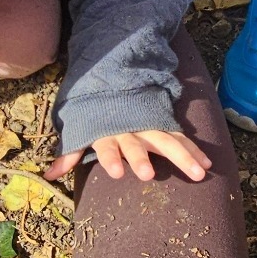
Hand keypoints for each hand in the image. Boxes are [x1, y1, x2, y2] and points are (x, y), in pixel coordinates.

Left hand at [45, 129, 211, 182]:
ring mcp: (149, 127)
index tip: (117, 172)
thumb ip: (70, 154)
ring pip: (167, 142)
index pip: (107, 147)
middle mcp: (130, 130)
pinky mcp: (165, 125)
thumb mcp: (81, 130)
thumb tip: (48, 175)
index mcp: (107, 133)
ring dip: (182, 157)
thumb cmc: (96, 114)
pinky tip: (207, 164)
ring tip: (196, 173)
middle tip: (147, 174)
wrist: (116, 82)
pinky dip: (195, 150)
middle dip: (142, 158)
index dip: (111, 158)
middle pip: (137, 145)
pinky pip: (182, 139)